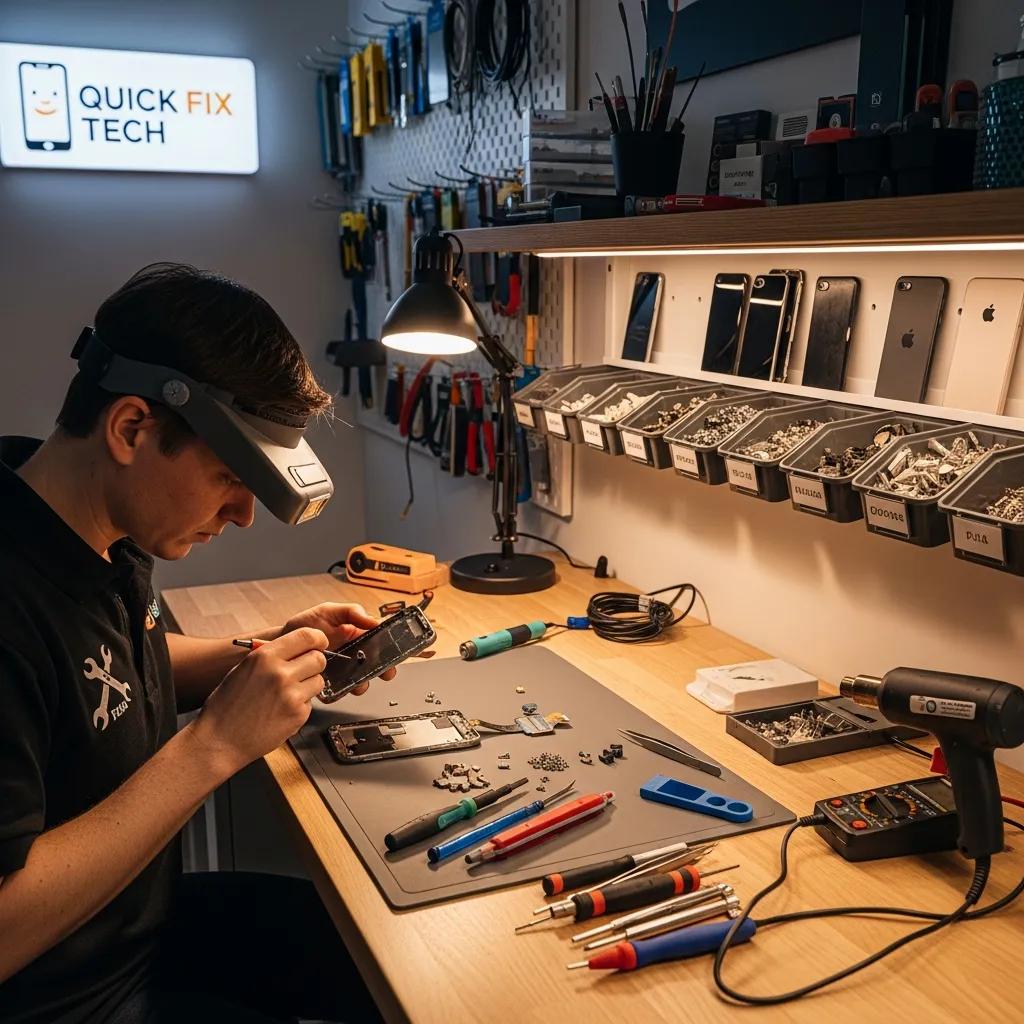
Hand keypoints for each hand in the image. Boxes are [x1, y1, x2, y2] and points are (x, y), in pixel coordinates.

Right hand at [192, 627, 328, 774]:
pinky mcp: (298, 715)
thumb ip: (271, 655)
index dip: (317, 639)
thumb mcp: (244, 669)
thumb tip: (296, 646)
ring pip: (319, 680)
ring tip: (287, 694)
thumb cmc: (227, 705)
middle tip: (303, 670)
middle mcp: (280, 673)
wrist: (219, 740)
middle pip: (318, 658)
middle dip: (314, 663)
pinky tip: (282, 710)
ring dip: (308, 685)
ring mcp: (291, 695)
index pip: (306, 636)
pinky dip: (301, 705)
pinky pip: (311, 703)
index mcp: (265, 657)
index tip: (319, 643)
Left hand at [282, 602, 396, 694]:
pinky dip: (345, 691)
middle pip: (375, 663)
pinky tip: (341, 687)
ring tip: (359, 682)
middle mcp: (351, 653)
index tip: (395, 652)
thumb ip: (351, 612)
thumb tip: (373, 620)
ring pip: (361, 679)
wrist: (279, 646)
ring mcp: (342, 669)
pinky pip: (342, 690)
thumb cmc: (302, 627)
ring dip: (364, 682)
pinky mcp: (330, 683)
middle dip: (383, 669)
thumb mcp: (328, 611)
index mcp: (355, 634)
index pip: (379, 640)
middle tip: (385, 672)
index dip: (390, 646)